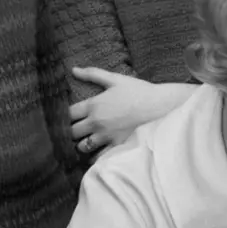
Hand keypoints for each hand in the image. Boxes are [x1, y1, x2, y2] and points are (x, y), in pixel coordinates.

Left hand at [70, 67, 190, 154]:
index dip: (65, 115)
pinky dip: (95, 156)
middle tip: (77, 129)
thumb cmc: (138, 91)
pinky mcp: (117, 146)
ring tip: (87, 140)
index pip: (68, 114)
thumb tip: (73, 70)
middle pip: (71, 132)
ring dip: (82, 144)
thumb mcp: (115, 79)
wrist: (160, 106)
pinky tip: (97, 152)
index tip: (70, 116)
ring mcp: (107, 136)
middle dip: (71, 131)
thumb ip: (93, 74)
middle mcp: (97, 122)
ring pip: (82, 146)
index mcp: (94, 105)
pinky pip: (99, 157)